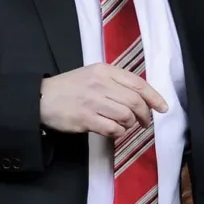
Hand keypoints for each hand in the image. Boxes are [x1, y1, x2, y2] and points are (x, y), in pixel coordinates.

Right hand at [39, 63, 168, 137]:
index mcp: (104, 70)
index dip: (154, 97)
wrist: (41, 98)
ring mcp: (92, 101)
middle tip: (144, 122)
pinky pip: (113, 128)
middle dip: (145, 114)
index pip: (137, 83)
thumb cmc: (70, 87)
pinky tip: (114, 131)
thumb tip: (141, 97)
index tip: (163, 108)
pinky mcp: (85, 118)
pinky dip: (119, 132)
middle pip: (135, 101)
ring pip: (126, 115)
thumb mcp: (92, 75)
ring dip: (130, 124)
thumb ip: (115, 82)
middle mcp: (100, 83)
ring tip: (125, 125)